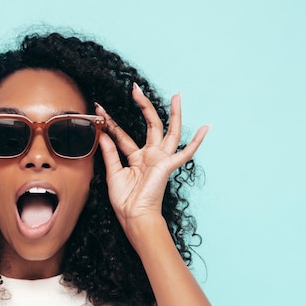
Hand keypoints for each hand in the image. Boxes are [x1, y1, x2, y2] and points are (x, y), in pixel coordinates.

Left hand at [96, 85, 208, 236]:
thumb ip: (110, 152)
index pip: (123, 134)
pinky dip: (197, 141)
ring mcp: (161, 160)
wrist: (134, 216)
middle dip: (144, 106)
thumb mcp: (113, 173)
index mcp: (136, 158)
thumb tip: (103, 133)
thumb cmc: (125, 201)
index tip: (99, 108)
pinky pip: (186, 153)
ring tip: (177, 96)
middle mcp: (150, 156)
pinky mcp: (168, 166)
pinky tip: (206, 128)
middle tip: (135, 88)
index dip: (111, 122)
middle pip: (150, 125)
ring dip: (174, 113)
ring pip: (171, 131)